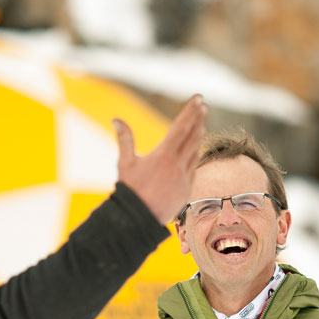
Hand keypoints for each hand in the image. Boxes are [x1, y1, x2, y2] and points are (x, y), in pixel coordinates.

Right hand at [116, 95, 206, 225]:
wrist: (138, 220)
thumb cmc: (129, 190)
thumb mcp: (125, 163)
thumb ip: (124, 139)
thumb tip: (115, 119)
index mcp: (164, 155)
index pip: (181, 127)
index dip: (190, 111)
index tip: (198, 99)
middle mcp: (178, 165)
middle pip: (193, 136)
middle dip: (198, 119)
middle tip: (203, 106)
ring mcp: (185, 178)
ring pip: (196, 151)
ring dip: (198, 136)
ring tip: (201, 124)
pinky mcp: (188, 190)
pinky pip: (194, 168)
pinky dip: (194, 155)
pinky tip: (194, 150)